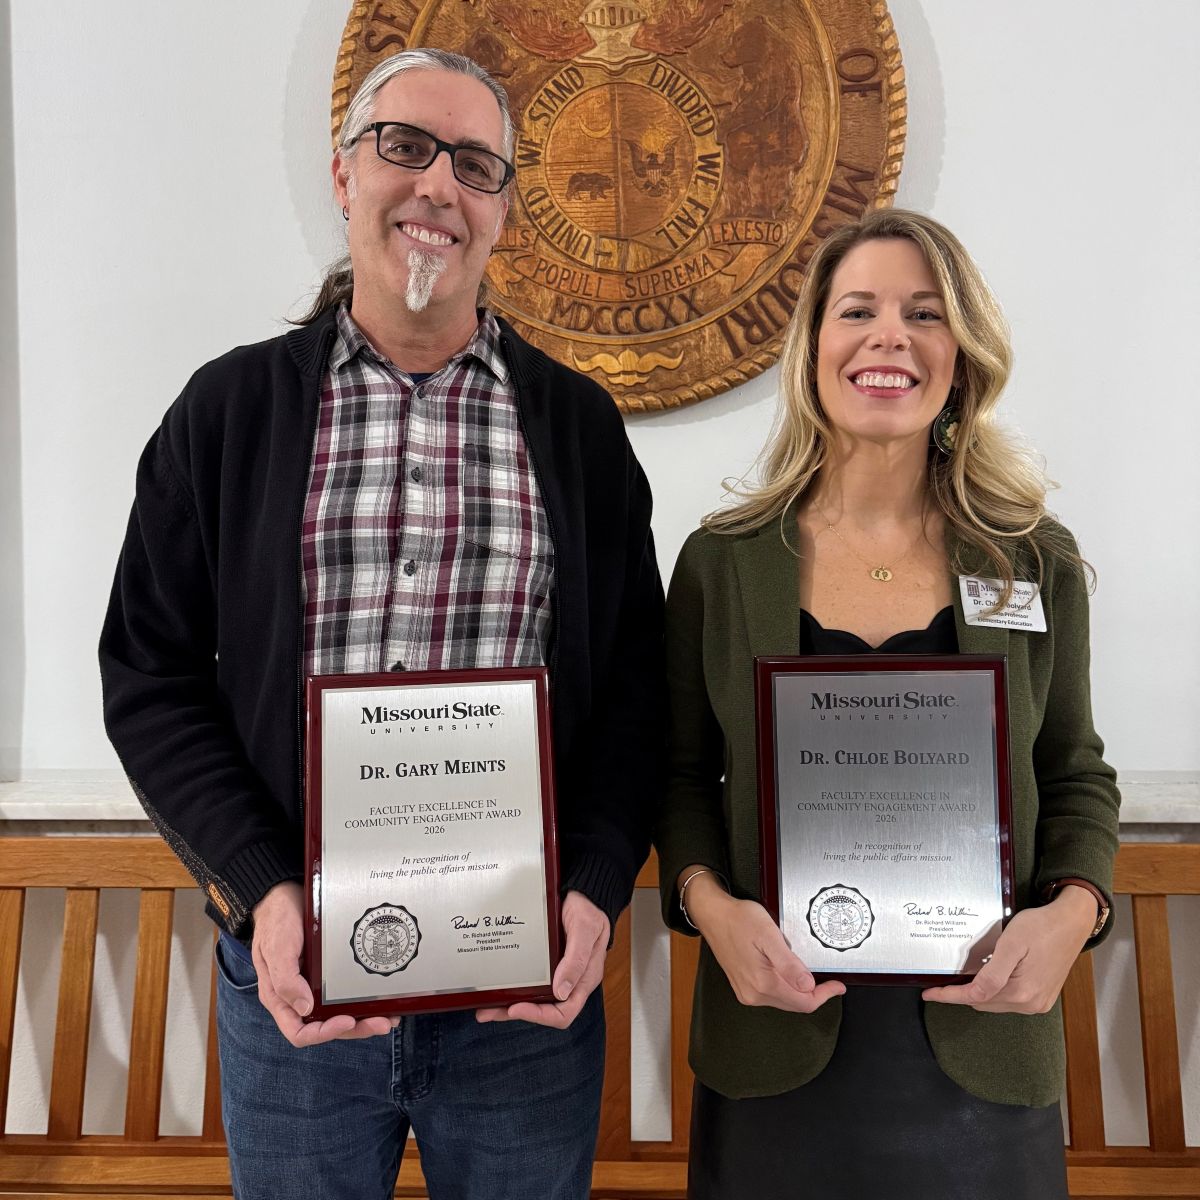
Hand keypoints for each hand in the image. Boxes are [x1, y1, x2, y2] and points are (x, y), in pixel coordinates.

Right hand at [250, 881, 397, 1045]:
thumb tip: (305, 1009)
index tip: (347, 1020)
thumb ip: (285, 980)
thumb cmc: (276, 920)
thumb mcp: (276, 948)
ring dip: (363, 1019)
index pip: (299, 1032)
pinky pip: (345, 993)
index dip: (324, 1033)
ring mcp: (314, 985)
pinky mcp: (328, 973)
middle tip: (381, 1023)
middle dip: (355, 1028)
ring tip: (387, 1017)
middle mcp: (298, 996)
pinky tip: (379, 998)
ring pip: (339, 1013)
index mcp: (280, 997)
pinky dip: (362, 999)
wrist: (284, 893)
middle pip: (326, 1026)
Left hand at [476, 890, 609, 1027]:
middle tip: (488, 1012)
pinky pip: (530, 983)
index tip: (516, 1008)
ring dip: (509, 1006)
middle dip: (516, 1013)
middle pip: (544, 1010)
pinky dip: (513, 989)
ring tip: (485, 1008)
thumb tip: (562, 992)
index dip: (540, 1015)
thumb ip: (577, 960)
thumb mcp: (585, 929)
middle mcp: (570, 981)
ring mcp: (557, 973)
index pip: (564, 1012)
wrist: (582, 893)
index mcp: (584, 979)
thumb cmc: (588, 909)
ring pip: (534, 1000)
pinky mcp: (546, 964)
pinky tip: (496, 988)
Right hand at [683, 869, 844, 1012]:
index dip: (824, 995)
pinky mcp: (743, 987)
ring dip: (799, 990)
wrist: (713, 915)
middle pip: (795, 1004)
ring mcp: (746, 992)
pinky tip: (788, 972)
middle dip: (814, 993)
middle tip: (828, 980)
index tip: (837, 986)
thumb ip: (788, 963)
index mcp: (763, 983)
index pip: (803, 1002)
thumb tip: (808, 985)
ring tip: (805, 970)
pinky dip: (785, 987)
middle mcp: (753, 994)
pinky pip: (772, 995)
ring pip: (784, 1000)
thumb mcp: (768, 935)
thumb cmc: (738, 919)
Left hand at [922, 885, 1097, 1013]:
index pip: (975, 998)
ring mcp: (1039, 1002)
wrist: (1072, 922)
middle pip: (985, 1003)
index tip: (929, 993)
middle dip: (964, 991)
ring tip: (972, 971)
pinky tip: (993, 974)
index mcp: (1022, 992)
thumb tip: (973, 993)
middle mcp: (1031, 1003)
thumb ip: (992, 973)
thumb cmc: (1041, 927)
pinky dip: (997, 990)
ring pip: (996, 1002)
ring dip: (982, 991)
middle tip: (947, 976)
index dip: (949, 996)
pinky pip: (1011, 999)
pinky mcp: (1043, 997)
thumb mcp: (1010, 944)